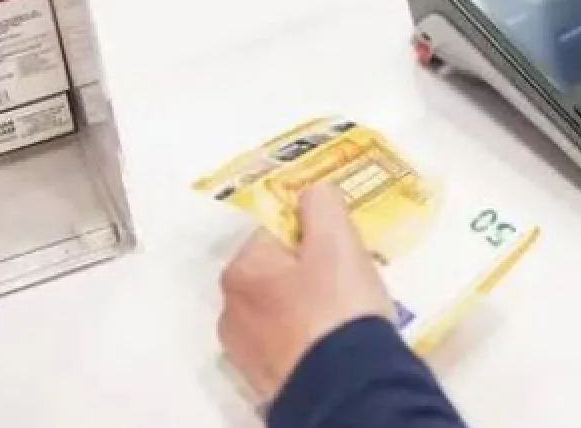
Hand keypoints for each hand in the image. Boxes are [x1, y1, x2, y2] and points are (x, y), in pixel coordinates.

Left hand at [218, 184, 393, 403]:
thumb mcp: (337, 240)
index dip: (315, 234)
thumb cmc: (337, 306)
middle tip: (349, 282)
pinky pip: (290, 343)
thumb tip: (312, 192)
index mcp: (241, 270)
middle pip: (279, 272)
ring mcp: (244, 350)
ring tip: (345, 317)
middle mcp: (231, 309)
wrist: (344, 387)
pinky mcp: (264, 380)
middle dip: (311, 272)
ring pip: (283, 309)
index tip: (343, 250)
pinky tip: (334, 344)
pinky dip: (309, 339)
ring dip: (310, 307)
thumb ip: (322, 203)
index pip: (278, 231)